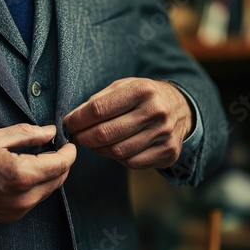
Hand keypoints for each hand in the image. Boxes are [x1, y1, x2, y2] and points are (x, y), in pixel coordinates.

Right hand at [0, 124, 75, 222]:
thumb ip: (26, 135)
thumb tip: (49, 131)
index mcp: (21, 174)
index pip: (61, 164)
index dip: (69, 152)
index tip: (68, 143)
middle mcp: (23, 197)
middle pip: (59, 179)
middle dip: (62, 162)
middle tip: (54, 147)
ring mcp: (17, 210)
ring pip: (48, 191)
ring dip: (50, 174)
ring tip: (39, 158)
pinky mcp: (11, 216)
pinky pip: (35, 200)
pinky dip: (37, 186)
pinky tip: (26, 173)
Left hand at [63, 78, 192, 168]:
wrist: (180, 108)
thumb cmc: (143, 97)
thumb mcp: (123, 87)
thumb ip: (98, 101)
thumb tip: (71, 120)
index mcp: (142, 90)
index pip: (99, 109)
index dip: (78, 120)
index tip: (69, 124)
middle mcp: (156, 112)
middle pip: (106, 133)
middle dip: (83, 138)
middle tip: (75, 138)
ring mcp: (164, 134)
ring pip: (117, 151)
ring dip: (98, 150)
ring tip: (91, 143)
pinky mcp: (168, 152)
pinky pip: (131, 162)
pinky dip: (115, 158)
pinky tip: (111, 149)